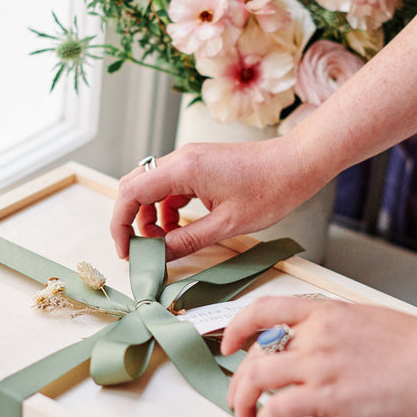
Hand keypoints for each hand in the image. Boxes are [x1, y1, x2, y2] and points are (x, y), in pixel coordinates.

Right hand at [110, 138, 320, 259]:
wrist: (296, 164)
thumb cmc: (270, 189)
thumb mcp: (226, 225)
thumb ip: (187, 241)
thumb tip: (159, 257)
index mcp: (183, 169)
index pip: (130, 193)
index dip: (120, 224)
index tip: (125, 250)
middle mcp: (181, 159)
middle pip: (134, 187)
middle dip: (130, 220)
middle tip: (138, 249)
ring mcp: (190, 159)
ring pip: (151, 187)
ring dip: (149, 215)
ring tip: (163, 242)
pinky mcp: (199, 164)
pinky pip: (170, 185)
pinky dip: (166, 208)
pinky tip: (178, 228)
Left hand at [221, 296, 416, 416]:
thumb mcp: (374, 323)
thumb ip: (342, 334)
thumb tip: (327, 354)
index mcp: (329, 312)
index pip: (266, 308)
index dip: (238, 325)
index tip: (229, 342)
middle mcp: (318, 333)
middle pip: (256, 351)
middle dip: (239, 380)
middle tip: (238, 399)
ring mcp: (321, 363)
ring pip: (255, 378)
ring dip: (242, 403)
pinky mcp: (328, 396)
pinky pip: (276, 408)